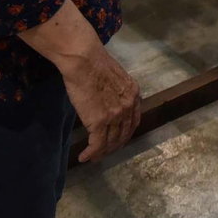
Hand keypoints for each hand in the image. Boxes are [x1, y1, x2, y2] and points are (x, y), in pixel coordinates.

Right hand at [61, 45, 141, 162]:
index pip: (133, 121)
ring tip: (94, 157)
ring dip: (102, 152)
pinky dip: (90, 153)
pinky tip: (83, 157)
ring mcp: (114, 116)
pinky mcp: (99, 122)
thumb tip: (108, 99)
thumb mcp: (115, 77)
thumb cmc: (93, 63)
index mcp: (133, 94)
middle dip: (114, 146)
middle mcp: (128, 106)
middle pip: (123, 134)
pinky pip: (96, 144)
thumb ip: (116, 91)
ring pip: (110, 142)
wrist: (84, 60)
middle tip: (105, 152)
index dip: (125, 134)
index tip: (118, 140)